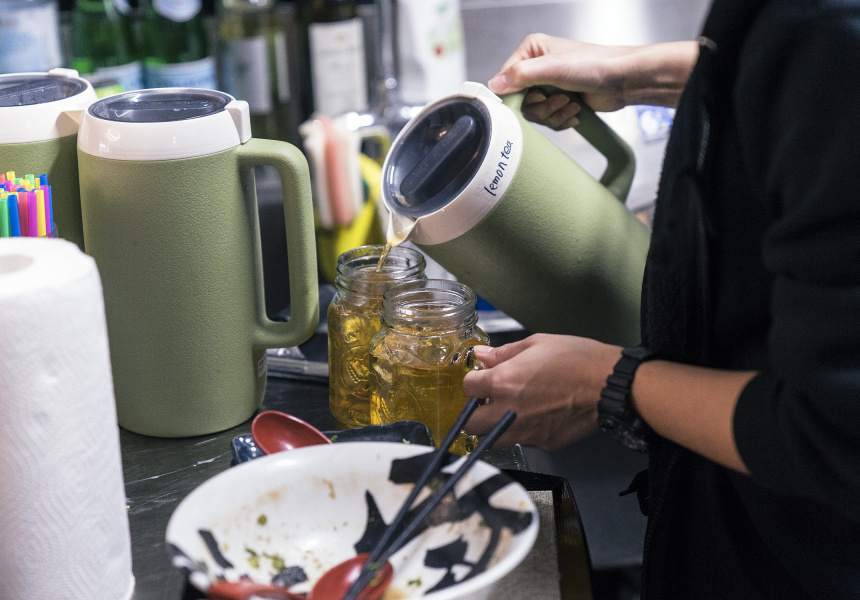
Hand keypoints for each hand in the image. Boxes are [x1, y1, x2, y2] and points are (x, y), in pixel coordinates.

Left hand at [462, 333, 620, 449]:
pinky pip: (520, 442)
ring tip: (506, 413)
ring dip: (492, 428)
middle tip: (488, 401)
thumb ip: (503, 352)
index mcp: (503, 382)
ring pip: (492, 440)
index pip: (467, 387)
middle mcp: (508, 412)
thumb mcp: (537, 344)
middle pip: (471, 424)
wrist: (610, 387)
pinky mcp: (542, 443)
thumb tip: (481, 355)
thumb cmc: (577, 360)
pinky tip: (534, 417)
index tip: (482, 378)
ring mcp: (525, 432)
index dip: (474, 381)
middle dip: (474, 412)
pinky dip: (520, 432)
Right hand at [487, 34, 697, 128]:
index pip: (506, 81)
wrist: (623, 80)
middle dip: (542, 107)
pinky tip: (575, 111)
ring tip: (571, 103)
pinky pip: (547, 121)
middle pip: (520, 102)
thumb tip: (495, 85)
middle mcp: (537, 68)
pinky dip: (561, 120)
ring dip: (553, 114)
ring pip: (534, 114)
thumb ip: (522, 75)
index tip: (533, 99)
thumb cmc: (596, 65)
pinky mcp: (558, 101)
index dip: (517, 96)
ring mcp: (548, 86)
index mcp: (531, 51)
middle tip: (560, 99)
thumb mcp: (554, 68)